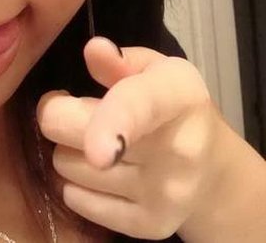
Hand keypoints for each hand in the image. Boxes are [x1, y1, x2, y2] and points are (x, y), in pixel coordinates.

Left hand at [37, 36, 221, 239]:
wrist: (212, 170)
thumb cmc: (174, 108)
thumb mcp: (155, 71)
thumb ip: (120, 61)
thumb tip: (94, 48)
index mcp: (177, 96)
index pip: (138, 108)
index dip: (112, 125)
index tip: (99, 152)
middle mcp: (177, 150)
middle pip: (78, 136)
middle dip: (61, 118)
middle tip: (80, 112)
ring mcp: (165, 194)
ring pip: (68, 167)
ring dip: (71, 151)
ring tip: (99, 142)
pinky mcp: (150, 225)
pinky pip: (76, 200)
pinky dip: (78, 184)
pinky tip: (105, 170)